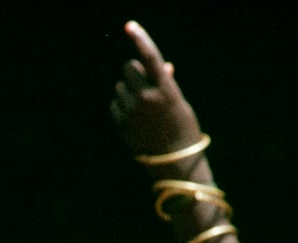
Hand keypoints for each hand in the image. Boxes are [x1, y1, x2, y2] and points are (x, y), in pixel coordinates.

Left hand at [109, 21, 204, 158]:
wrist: (173, 161)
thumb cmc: (182, 128)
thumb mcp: (180, 102)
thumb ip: (167, 83)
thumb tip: (162, 66)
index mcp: (165, 90)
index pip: (151, 57)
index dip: (140, 39)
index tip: (129, 26)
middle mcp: (146, 98)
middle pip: (129, 68)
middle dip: (135, 72)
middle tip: (145, 85)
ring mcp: (132, 111)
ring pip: (120, 85)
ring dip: (128, 89)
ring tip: (143, 106)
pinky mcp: (121, 123)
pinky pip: (115, 102)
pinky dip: (122, 105)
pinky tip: (134, 117)